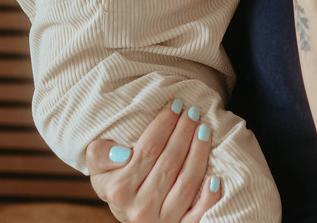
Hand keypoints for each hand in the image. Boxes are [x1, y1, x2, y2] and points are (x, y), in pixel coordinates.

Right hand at [85, 101, 220, 222]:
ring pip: (186, 184)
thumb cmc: (116, 179)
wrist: (129, 212)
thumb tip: (122, 153)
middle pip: (169, 163)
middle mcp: (139, 208)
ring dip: (198, 154)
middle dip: (183, 133)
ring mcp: (161, 221)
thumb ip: (100, 154)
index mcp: (119, 189)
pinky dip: (209, 198)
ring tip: (204, 130)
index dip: (164, 125)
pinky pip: (198, 215)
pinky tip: (216, 178)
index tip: (175, 105)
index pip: (148, 150)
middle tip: (193, 112)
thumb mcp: (100, 167)